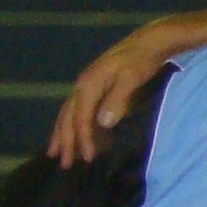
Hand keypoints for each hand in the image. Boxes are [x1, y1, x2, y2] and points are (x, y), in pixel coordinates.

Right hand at [51, 13, 206, 165]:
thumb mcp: (131, 78)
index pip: (81, 118)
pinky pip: (79, 110)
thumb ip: (117, 100)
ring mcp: (87, 85)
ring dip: (63, 134)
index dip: (83, 139)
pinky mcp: (95, 87)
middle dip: (65, 141)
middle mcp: (82, 85)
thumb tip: (102, 122)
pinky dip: (75, 125)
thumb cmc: (141, 61)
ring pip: (69, 114)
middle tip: (62, 164)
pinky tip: (78, 136)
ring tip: (58, 153)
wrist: (148, 42)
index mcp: (89, 84)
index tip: (87, 158)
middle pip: (68, 117)